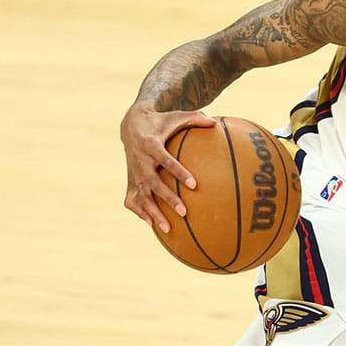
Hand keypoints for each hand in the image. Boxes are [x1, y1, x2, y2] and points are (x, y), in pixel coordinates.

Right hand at [120, 103, 216, 231]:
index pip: (166, 161)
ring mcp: (133, 173)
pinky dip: (140, 212)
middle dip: (167, 198)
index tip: (193, 184)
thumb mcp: (176, 116)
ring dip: (153, 213)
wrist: (131, 124)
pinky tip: (152, 225)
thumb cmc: (160, 122)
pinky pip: (132, 200)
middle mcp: (139, 161)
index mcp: (151, 145)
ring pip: (141, 196)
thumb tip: (216, 122)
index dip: (179, 172)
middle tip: (184, 212)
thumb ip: (195, 118)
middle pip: (153, 183)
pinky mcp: (129, 180)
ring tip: (168, 229)